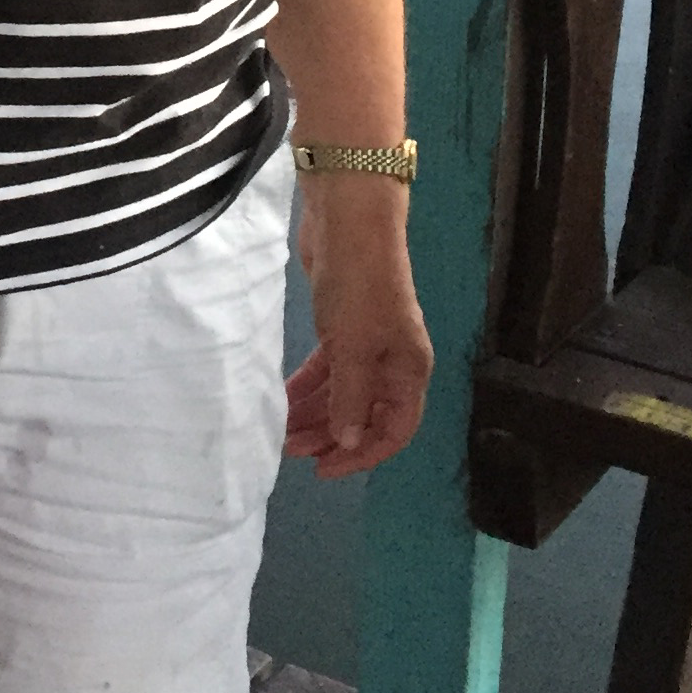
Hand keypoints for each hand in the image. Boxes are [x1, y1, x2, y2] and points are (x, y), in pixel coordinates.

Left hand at [282, 185, 431, 478]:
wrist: (348, 222)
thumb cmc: (358, 287)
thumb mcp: (353, 348)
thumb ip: (351, 397)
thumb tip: (349, 440)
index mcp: (409, 371)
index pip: (394, 430)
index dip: (362, 455)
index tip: (324, 470)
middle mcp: (393, 361)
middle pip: (366, 414)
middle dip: (332, 436)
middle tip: (292, 451)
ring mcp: (368, 343)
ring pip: (343, 393)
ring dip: (316, 414)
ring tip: (282, 432)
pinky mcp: (343, 325)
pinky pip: (328, 369)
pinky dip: (309, 385)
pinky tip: (284, 397)